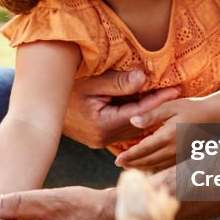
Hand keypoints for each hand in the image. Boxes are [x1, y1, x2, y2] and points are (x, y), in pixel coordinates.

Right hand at [63, 70, 180, 147]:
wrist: (40, 107)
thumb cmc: (64, 90)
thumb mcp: (91, 82)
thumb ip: (118, 82)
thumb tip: (143, 78)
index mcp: (103, 125)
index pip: (139, 112)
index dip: (159, 100)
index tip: (177, 90)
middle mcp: (104, 139)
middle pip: (139, 122)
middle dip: (158, 108)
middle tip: (179, 94)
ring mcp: (100, 142)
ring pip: (133, 128)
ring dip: (149, 114)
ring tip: (169, 102)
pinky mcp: (98, 139)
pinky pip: (122, 129)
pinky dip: (136, 118)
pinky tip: (148, 110)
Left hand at [114, 97, 207, 171]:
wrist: (217, 117)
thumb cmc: (193, 108)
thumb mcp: (170, 106)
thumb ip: (151, 115)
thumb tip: (132, 121)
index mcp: (168, 137)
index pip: (143, 150)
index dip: (129, 156)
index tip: (117, 159)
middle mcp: (173, 150)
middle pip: (148, 161)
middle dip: (132, 164)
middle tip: (118, 164)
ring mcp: (180, 156)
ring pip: (156, 166)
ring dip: (141, 167)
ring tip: (129, 167)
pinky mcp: (185, 157)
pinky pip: (165, 166)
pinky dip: (153, 168)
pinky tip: (147, 166)